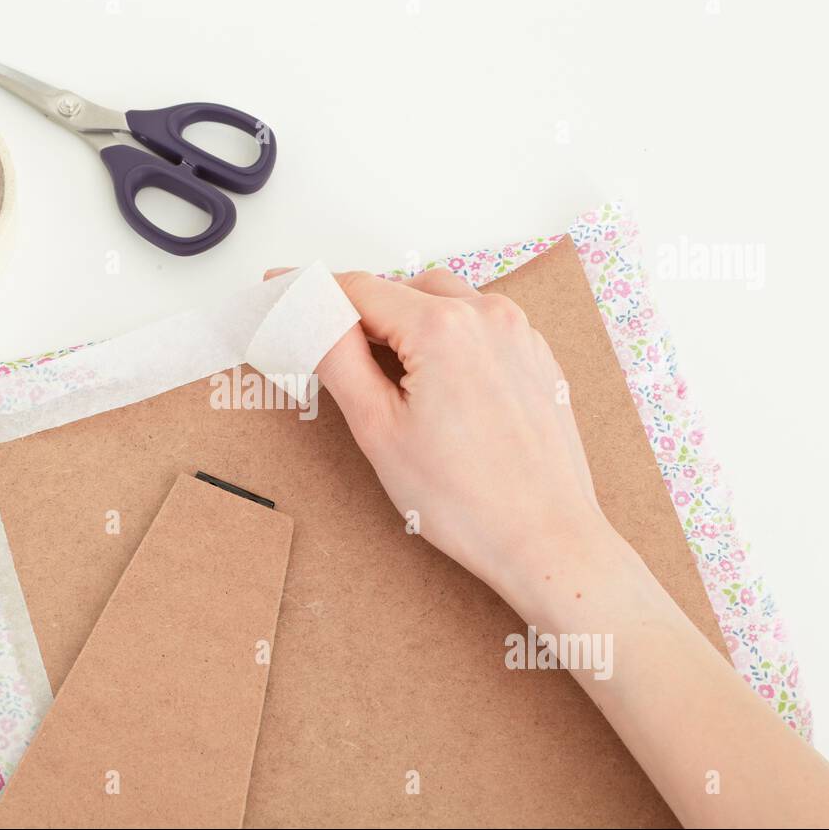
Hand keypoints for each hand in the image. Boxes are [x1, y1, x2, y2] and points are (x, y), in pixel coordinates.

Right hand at [305, 267, 610, 606]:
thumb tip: (309, 315)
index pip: (360, 289)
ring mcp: (520, 335)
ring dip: (408, 323)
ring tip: (388, 378)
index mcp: (443, 328)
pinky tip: (436, 386)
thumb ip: (337, 358)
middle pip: (403, 290)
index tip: (281, 288)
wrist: (547, 541)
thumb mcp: (378, 429)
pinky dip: (448, 339)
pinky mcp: (537, 359)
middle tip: (330, 349)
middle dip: (362, 312)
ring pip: (445, 302)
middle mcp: (488, 317)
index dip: (311, 289)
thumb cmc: (469, 501)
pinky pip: (481, 327)